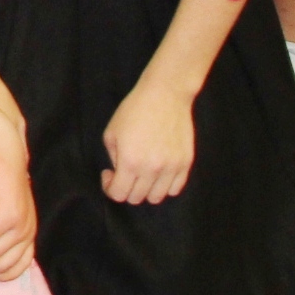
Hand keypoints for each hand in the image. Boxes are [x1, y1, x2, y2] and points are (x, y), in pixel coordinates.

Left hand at [100, 72, 197, 204]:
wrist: (165, 96)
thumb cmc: (134, 110)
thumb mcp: (111, 133)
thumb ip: (114, 159)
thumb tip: (120, 174)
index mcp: (130, 162)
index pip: (119, 194)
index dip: (109, 188)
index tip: (109, 174)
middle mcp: (152, 170)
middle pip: (137, 198)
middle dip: (126, 188)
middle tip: (124, 172)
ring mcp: (171, 168)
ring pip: (157, 198)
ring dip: (146, 190)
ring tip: (142, 174)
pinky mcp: (186, 164)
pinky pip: (175, 189)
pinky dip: (164, 186)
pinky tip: (158, 173)